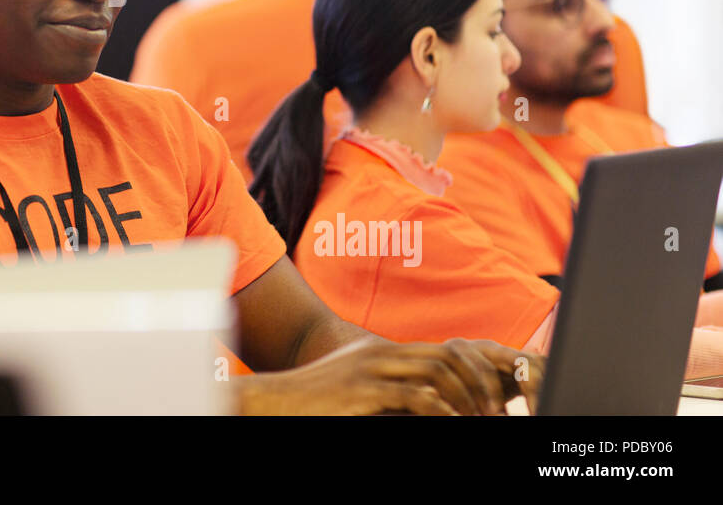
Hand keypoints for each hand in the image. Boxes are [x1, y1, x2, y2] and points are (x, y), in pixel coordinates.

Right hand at [235, 336, 544, 415]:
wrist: (276, 402)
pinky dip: (441, 412)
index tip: (493, 399)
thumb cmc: (317, 401)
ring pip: (439, 373)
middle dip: (481, 385)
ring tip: (476, 421)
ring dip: (466, 400)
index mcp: (383, 350)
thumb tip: (434, 405)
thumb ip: (392, 388)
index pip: (447, 349)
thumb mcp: (358, 387)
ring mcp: (371, 369)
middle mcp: (381, 353)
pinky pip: (415, 397)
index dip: (477, 372)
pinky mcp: (363, 390)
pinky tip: (449, 423)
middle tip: (495, 412)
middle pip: (450, 356)